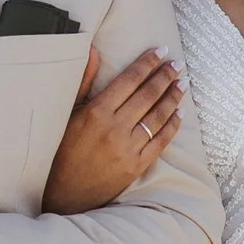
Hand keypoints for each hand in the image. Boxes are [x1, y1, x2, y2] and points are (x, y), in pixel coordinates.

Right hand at [42, 44, 181, 214]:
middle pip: (147, 95)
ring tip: (182, 84)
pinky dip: (172, 126)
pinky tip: (179, 113)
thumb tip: (93, 50)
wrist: (64, 193)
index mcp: (96, 112)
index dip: (147, 63)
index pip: (129, 80)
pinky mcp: (136, 166)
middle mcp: (114, 128)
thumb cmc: (61, 150)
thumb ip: (84, 81)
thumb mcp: (68, 113)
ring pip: (157, 117)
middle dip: (165, 76)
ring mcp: (127, 148)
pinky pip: (160, 142)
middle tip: (178, 64)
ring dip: (172, 98)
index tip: (161, 50)